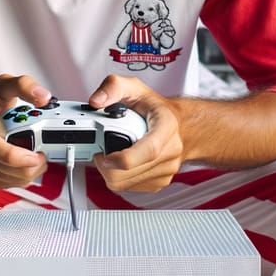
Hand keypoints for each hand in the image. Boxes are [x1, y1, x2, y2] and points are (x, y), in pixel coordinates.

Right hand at [0, 74, 50, 189]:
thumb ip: (25, 86)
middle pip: (1, 166)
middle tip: (45, 154)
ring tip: (37, 155)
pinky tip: (24, 163)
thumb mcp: (6, 85)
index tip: (36, 155)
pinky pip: (6, 185)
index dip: (13, 155)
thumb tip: (43, 97)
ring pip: (7, 179)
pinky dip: (21, 177)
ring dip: (29, 172)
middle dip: (30, 165)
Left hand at [89, 75, 182, 192]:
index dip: (123, 158)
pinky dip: (118, 176)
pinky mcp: (159, 182)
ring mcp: (166, 170)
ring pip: (124, 183)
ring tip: (111, 150)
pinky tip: (120, 160)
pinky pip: (128, 187)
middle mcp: (170, 151)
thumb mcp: (134, 88)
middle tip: (100, 147)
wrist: (180, 126)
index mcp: (166, 127)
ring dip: (109, 170)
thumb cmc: (155, 108)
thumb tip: (95, 101)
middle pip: (129, 172)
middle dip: (106, 163)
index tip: (103, 155)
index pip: (149, 150)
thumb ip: (113, 87)